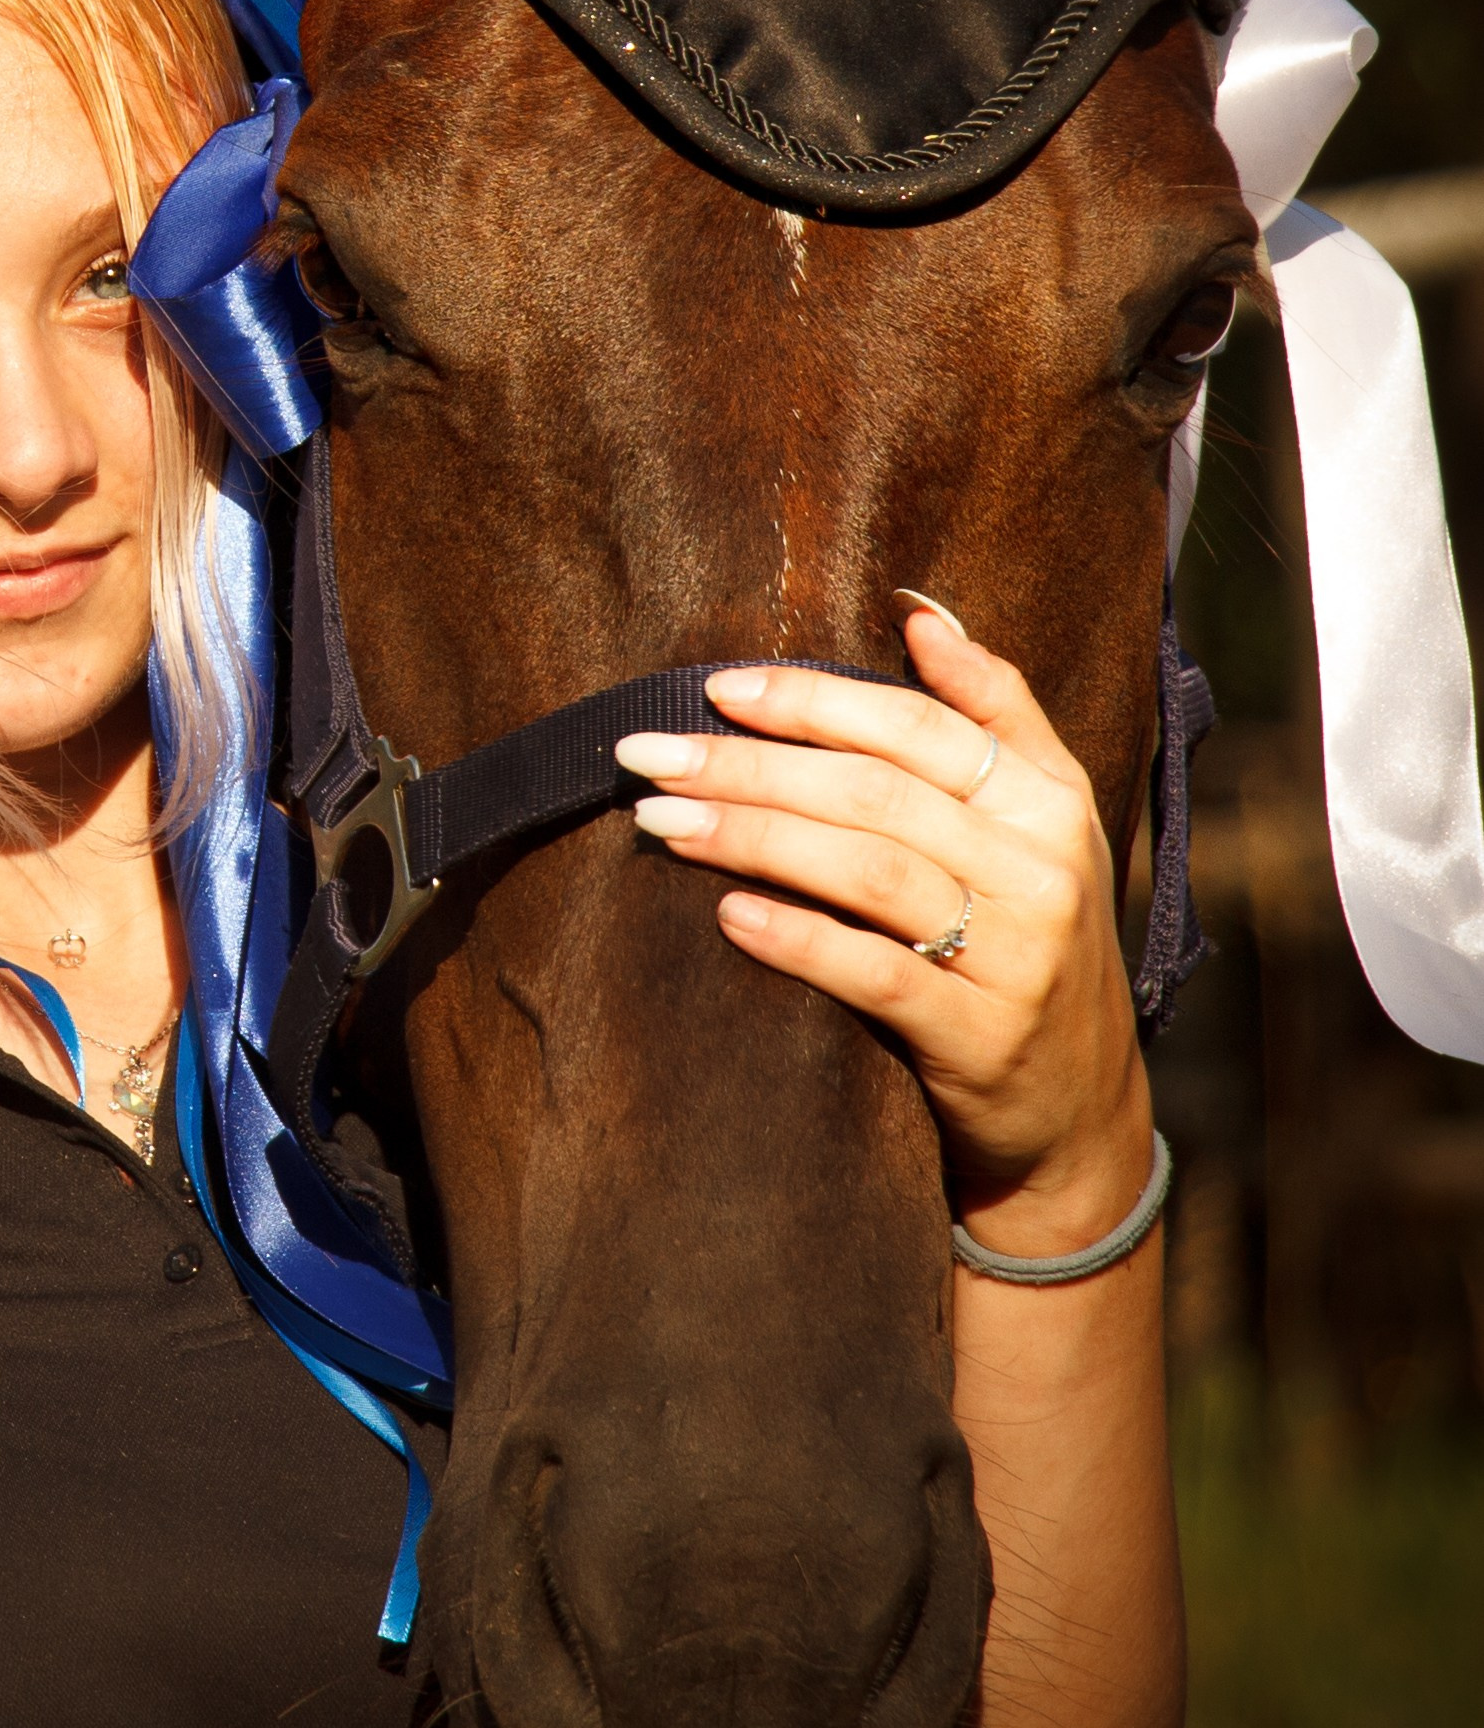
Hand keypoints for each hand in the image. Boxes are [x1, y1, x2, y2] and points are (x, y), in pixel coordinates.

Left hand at [616, 608, 1153, 1258]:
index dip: (813, 700)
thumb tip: (923, 614)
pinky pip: (876, 975)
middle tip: (649, 753)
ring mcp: (1016, 957)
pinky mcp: (980, 1037)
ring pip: (868, 872)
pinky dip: (798, 939)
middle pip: (876, 793)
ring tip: (662, 820)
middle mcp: (1041, 870)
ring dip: (752, 838)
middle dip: (751, 765)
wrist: (1078, 1112)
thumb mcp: (1047, 823)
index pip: (919, 726)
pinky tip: (727, 914)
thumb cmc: (1031, 942)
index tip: (717, 688)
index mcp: (1049, 802)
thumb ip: (995, 713)